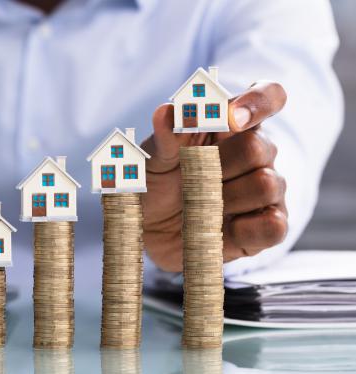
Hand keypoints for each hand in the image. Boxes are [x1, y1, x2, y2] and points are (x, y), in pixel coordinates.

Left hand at [140, 81, 287, 271]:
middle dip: (217, 167)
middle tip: (188, 179)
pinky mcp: (267, 226)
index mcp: (230, 124)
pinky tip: (218, 227)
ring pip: (267, 185)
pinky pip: (274, 226)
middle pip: (258, 148)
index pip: (267, 96)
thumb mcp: (151, 158)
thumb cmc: (155, 182)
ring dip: (223, 200)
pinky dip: (244, 229)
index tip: (231, 117)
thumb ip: (164, 136)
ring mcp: (267, 189)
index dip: (258, 102)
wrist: (148, 228)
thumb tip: (168, 112)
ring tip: (197, 205)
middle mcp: (257, 152)